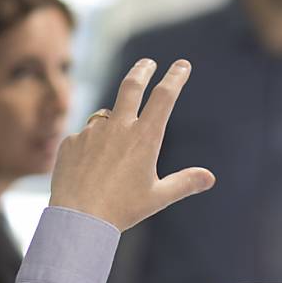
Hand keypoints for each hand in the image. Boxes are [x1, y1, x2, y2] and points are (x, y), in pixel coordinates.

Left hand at [49, 58, 215, 230]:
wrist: (78, 219)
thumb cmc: (122, 210)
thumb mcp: (158, 197)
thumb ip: (184, 183)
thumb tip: (210, 178)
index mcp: (145, 137)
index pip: (164, 96)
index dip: (175, 77)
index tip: (182, 65)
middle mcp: (118, 127)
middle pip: (131, 86)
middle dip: (142, 70)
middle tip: (147, 62)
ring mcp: (92, 132)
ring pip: (106, 117)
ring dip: (113, 126)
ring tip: (113, 159)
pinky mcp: (71, 141)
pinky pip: (85, 138)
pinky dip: (91, 147)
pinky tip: (91, 170)